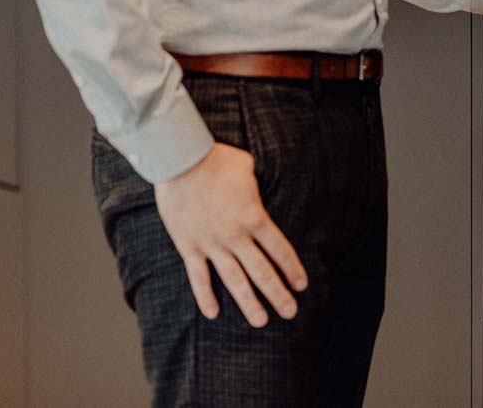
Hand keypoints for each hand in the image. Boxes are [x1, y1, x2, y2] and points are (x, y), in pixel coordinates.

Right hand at [154, 142, 307, 325]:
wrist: (181, 161)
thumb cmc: (217, 160)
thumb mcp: (249, 167)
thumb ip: (260, 182)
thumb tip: (267, 180)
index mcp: (255, 217)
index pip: (280, 250)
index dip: (292, 269)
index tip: (301, 286)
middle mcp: (236, 236)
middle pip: (262, 271)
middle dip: (278, 293)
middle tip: (290, 312)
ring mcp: (212, 244)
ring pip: (234, 280)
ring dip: (248, 302)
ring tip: (261, 321)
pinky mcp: (189, 246)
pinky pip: (198, 277)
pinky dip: (205, 296)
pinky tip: (213, 313)